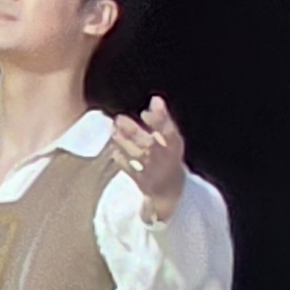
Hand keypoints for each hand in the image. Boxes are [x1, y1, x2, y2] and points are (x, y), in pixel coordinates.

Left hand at [108, 95, 188, 220]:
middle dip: (134, 131)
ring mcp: (155, 172)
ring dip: (125, 143)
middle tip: (119, 118)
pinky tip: (113, 149)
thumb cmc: (168, 157)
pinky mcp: (143, 182)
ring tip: (113, 131)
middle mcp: (167, 160)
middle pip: (150, 144)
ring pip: (139, 156)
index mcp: (176, 147)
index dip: (159, 121)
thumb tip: (155, 99)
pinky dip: (121, 159)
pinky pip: (130, 169)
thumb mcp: (171, 140)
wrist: (170, 189)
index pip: (169, 132)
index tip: (145, 112)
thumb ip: (162, 120)